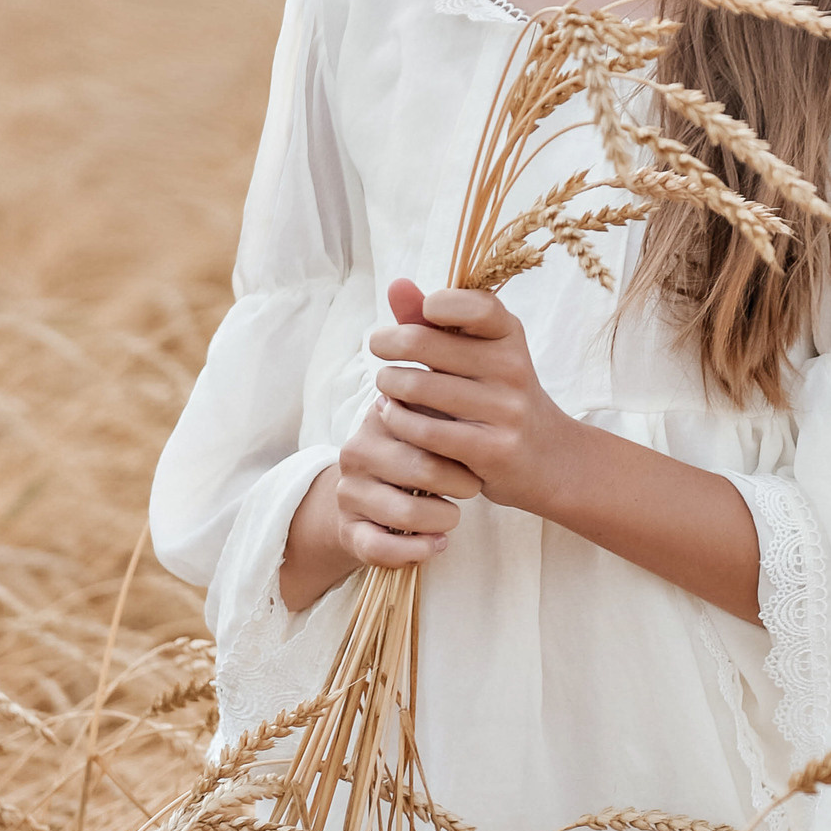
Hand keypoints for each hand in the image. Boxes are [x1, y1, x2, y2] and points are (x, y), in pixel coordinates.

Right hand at [282, 282, 483, 605]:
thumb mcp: (427, 385)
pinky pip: (384, 548)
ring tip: (461, 506)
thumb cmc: (423, 432)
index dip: (447, 426)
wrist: (381, 493)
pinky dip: (417, 549)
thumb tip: (403, 281)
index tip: (474, 430)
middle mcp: (356, 451)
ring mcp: (353, 496)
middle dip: (455, 473)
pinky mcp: (356, 536)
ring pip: (403, 509)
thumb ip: (424, 334)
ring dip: (441, 512)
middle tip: (477, 473)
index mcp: (378, 413)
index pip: (411, 413)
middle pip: (415, 463)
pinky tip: (442, 543)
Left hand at [368, 277, 577, 516]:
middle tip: (378, 347)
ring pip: (418, 387)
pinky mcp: (493, 449)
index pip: (477, 306)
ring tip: (385, 385)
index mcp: (510, 335)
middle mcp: (513, 368)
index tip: (423, 312)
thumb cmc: (498, 396)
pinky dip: (397, 420)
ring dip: (388, 384)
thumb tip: (395, 284)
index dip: (442, 303)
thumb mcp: (478, 353)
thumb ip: (435, 323)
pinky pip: (426, 431)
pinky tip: (390, 414)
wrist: (547, 457)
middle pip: (426, 343)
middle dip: (389, 342)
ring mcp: (506, 410)